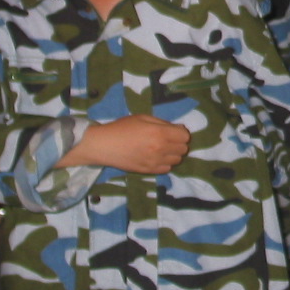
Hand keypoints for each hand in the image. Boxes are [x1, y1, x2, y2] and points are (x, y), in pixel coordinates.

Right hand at [61, 114, 190, 173]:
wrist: (104, 145)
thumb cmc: (122, 128)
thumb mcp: (143, 118)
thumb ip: (163, 123)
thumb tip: (178, 128)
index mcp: (160, 133)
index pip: (185, 136)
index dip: (181, 132)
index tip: (173, 130)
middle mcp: (160, 149)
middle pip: (183, 149)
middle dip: (178, 143)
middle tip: (168, 139)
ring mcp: (155, 162)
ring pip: (177, 160)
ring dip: (173, 154)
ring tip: (161, 149)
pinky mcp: (148, 171)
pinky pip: (167, 169)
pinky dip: (165, 163)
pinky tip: (156, 157)